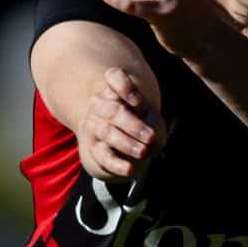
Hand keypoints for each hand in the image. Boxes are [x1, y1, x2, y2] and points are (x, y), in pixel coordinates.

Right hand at [77, 66, 159, 182]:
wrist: (120, 147)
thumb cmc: (140, 125)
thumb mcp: (152, 119)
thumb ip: (154, 122)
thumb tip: (150, 136)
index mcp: (116, 90)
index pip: (114, 76)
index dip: (125, 87)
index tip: (138, 102)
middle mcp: (101, 105)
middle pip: (113, 110)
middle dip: (132, 124)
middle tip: (151, 137)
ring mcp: (95, 126)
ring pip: (107, 132)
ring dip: (126, 143)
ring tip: (143, 152)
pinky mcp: (94, 149)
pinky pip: (102, 156)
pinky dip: (116, 164)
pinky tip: (130, 169)